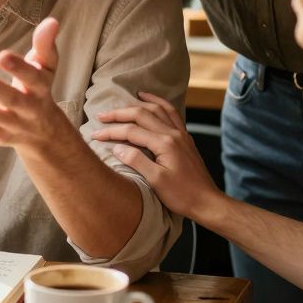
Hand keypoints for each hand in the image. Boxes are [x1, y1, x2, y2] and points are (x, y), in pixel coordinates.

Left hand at [0, 18, 71, 155]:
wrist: (45, 134)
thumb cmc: (40, 89)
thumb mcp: (47, 67)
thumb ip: (45, 45)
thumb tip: (52, 21)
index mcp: (42, 89)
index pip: (33, 79)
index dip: (19, 69)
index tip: (2, 56)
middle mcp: (29, 110)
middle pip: (10, 100)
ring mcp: (11, 126)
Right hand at [91, 92, 224, 218]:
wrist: (207, 201)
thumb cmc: (182, 195)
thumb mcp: (156, 181)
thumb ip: (136, 161)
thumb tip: (117, 147)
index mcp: (165, 143)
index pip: (131, 131)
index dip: (111, 131)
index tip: (95, 135)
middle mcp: (173, 134)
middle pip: (142, 115)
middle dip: (119, 114)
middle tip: (101, 115)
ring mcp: (181, 134)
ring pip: (157, 109)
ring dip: (138, 104)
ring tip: (123, 102)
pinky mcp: (185, 138)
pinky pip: (171, 113)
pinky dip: (160, 103)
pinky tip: (152, 101)